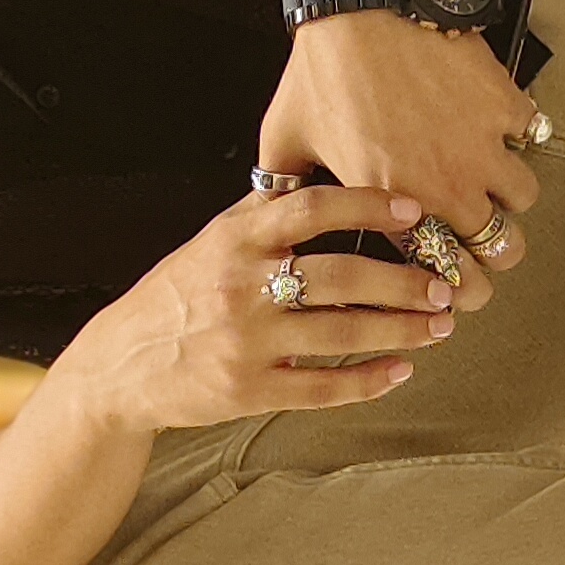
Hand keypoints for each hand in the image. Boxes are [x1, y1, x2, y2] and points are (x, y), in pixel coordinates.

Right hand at [45, 183, 465, 434]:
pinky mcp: (249, 391)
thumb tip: (311, 174)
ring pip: (341, 332)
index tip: (412, 208)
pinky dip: (368, 380)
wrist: (118, 367)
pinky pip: (323, 387)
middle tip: (445, 285)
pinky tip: (400, 370)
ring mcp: (246, 343)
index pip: (309, 210)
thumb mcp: (206, 244)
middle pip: (340, 275)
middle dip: (403, 282)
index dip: (366, 204)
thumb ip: (259, 216)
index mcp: (233, 241)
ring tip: (439, 326)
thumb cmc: (172, 299)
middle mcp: (241, 287)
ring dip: (401, 330)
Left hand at [255, 14, 543, 274]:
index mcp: (393, 204)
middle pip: (504, 250)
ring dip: (509, 192)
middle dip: (496, 251)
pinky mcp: (503, 104)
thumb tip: (272, 201)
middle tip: (485, 237)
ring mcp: (481, 145)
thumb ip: (281, 180)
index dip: (459, 290)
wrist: (363, 4)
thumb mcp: (284, 134)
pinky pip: (532, 134)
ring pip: (524, 197)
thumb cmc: (322, 66)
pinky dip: (520, 131)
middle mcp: (446, 184)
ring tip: (492, 178)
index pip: (446, 276)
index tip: (460, 285)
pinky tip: (498, 124)